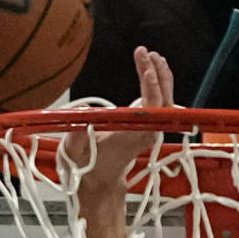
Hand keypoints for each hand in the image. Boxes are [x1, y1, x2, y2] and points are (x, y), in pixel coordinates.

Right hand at [67, 46, 175, 191]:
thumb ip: (76, 135)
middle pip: (163, 101)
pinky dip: (158, 85)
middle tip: (147, 53)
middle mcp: (146, 133)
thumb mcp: (73, 155)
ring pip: (165, 101)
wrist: (99, 184)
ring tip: (152, 56)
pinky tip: (152, 70)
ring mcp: (150, 130)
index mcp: (131, 137)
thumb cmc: (87, 168)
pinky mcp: (148, 127)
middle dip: (158, 74)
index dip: (152, 88)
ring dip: (161, 77)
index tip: (147, 69)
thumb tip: (83, 110)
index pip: (151, 110)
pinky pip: (160, 104)